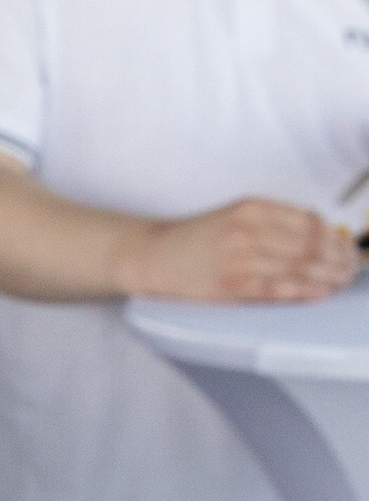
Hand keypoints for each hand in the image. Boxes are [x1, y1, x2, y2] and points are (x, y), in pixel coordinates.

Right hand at [132, 195, 358, 305]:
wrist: (151, 255)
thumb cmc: (195, 239)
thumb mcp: (234, 215)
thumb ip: (272, 221)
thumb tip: (319, 234)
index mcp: (252, 208)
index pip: (309, 221)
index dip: (335, 237)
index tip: (347, 248)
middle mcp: (248, 229)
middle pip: (310, 244)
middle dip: (337, 258)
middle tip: (351, 268)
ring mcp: (240, 258)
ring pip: (299, 266)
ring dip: (328, 276)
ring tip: (342, 281)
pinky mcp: (232, 285)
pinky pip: (279, 287)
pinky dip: (305, 290)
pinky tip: (320, 292)